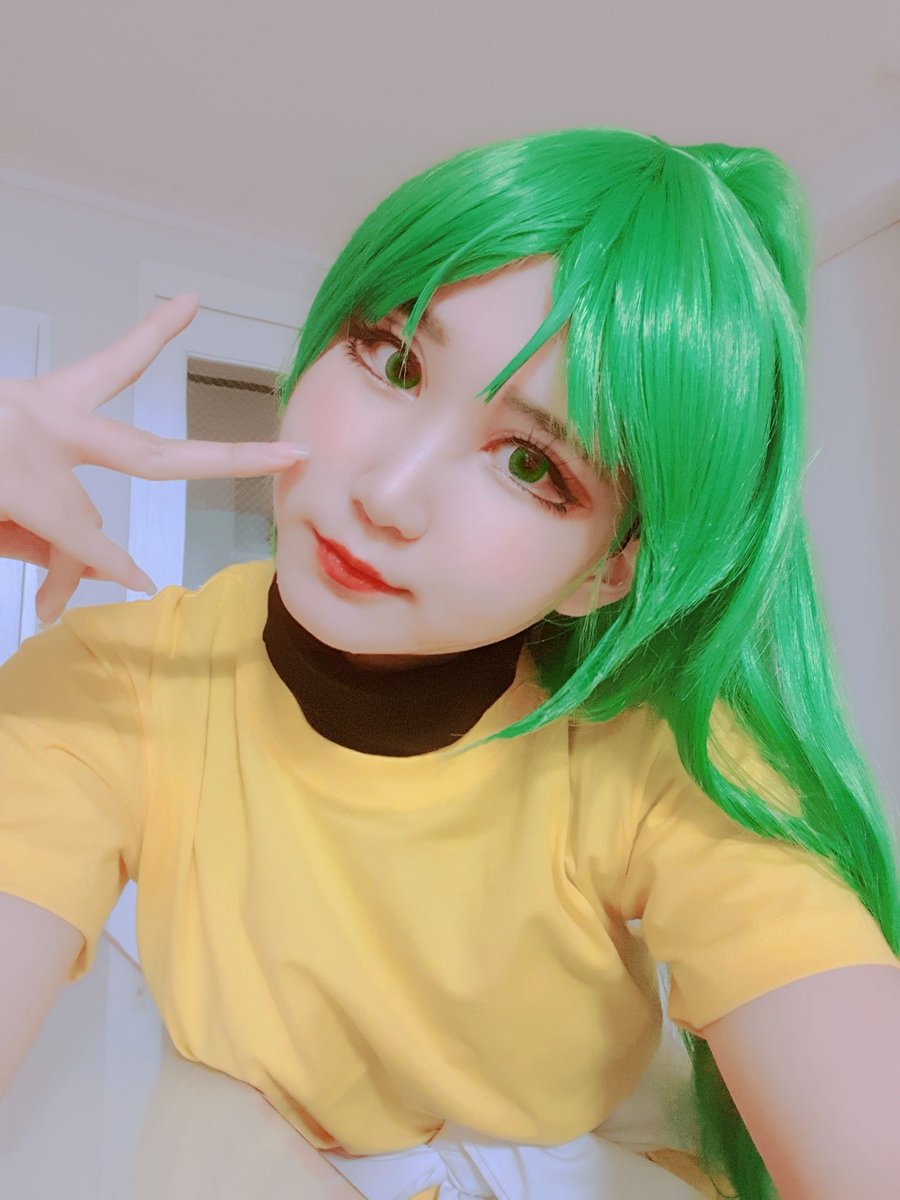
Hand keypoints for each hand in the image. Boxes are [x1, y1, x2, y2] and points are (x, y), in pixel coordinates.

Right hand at [0, 294, 306, 623]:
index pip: (114, 362)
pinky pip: (66, 544)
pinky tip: (119, 576)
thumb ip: (47, 529)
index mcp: (42, 406)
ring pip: (80, 527)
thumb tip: (97, 571)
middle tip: (292, 456)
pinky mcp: (15, 491)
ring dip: (68, 563)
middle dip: (226, 461)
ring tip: (61, 594)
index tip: (187, 302)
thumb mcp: (3, 490)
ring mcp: (29, 458)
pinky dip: (83, 568)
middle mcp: (46, 424)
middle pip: (152, 454)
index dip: (152, 334)